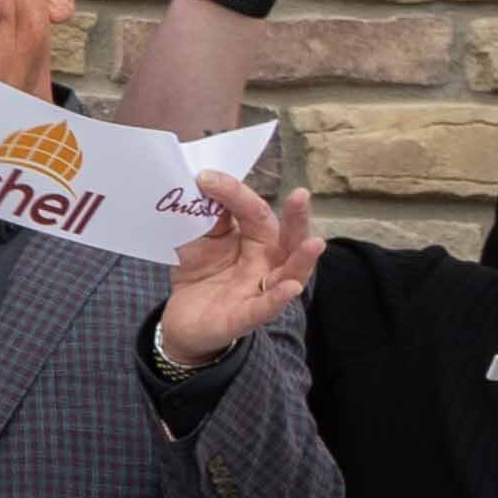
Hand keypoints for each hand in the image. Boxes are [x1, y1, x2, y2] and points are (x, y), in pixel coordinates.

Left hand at [151, 165, 323, 367]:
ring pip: (290, 274)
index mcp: (257, 240)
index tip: (205, 178)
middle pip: (288, 240)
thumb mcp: (199, 241)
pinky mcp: (245, 317)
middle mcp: (267, 263)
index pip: (253, 212)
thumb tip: (206, 184)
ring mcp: (260, 291)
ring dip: (302, 259)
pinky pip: (265, 308)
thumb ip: (207, 218)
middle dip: (297, 218)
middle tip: (301, 195)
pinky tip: (290, 288)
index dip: (234, 193)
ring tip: (315, 243)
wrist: (182, 319)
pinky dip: (278, 298)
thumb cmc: (200, 273)